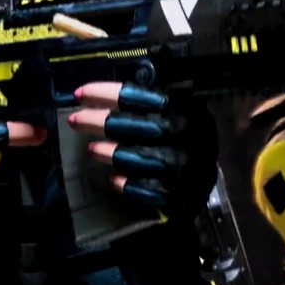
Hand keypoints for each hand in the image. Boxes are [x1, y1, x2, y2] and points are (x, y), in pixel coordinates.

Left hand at [68, 82, 218, 215]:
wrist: (209, 172)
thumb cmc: (183, 133)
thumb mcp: (175, 108)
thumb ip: (146, 98)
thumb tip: (104, 92)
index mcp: (180, 107)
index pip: (137, 95)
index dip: (105, 93)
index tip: (79, 93)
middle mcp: (182, 134)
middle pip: (134, 125)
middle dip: (99, 121)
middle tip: (75, 120)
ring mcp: (181, 165)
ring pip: (136, 158)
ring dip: (108, 153)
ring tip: (90, 148)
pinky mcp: (177, 192)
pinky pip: (145, 189)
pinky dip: (127, 184)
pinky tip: (113, 178)